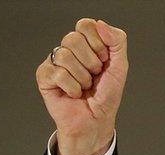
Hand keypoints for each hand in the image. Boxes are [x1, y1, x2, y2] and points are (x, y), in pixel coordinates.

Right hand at [36, 18, 127, 154]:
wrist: (97, 120)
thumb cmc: (106, 95)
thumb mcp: (120, 67)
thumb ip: (117, 42)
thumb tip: (100, 24)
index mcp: (86, 44)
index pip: (86, 25)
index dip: (98, 43)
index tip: (104, 60)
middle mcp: (68, 49)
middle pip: (73, 38)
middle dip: (91, 62)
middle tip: (94, 76)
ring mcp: (54, 62)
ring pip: (65, 56)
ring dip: (82, 77)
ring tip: (84, 86)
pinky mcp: (44, 76)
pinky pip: (58, 74)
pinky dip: (72, 88)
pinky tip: (74, 93)